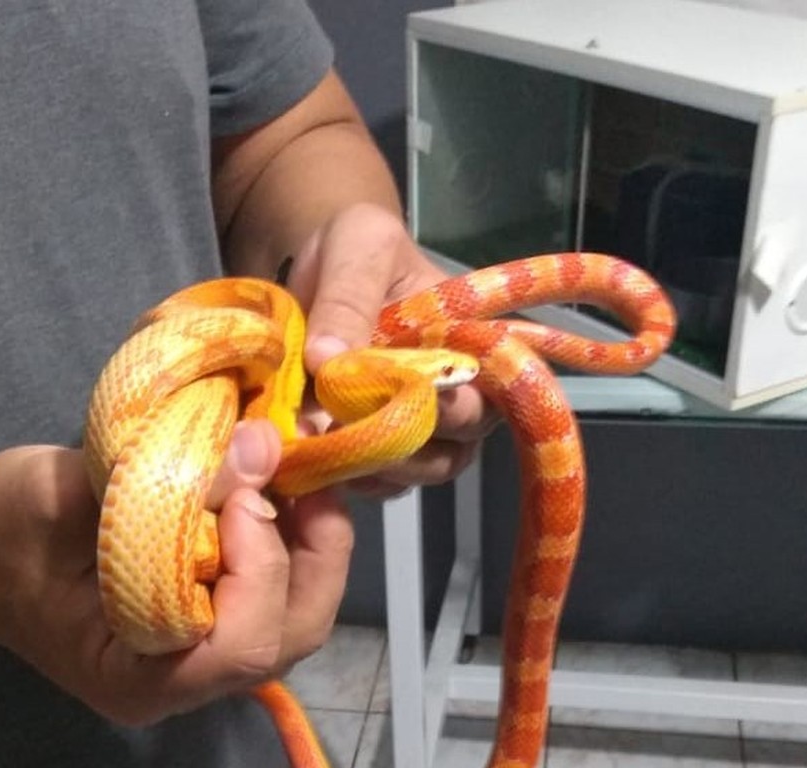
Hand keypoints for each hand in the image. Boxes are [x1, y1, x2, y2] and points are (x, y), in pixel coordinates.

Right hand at [0, 422, 351, 725]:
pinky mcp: (210, 619)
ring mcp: (201, 654)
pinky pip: (277, 590)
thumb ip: (158, 477)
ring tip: (295, 469)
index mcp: (137, 676)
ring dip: (313, 539)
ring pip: (296, 613)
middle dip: (316, 551)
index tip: (242, 491)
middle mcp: (184, 680)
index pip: (240, 646)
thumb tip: (263, 444)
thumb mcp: (56, 495)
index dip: (260, 566)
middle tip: (302, 472)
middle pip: (290, 634)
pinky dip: (292, 536)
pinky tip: (276, 483)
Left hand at [286, 202, 498, 496]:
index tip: (396, 397)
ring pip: (423, 471)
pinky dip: (354, 479)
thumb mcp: (354, 244)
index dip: (451, 405)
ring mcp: (427, 428)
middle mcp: (462, 392)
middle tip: (343, 426)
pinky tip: (321, 458)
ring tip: (326, 445)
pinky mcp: (387, 450)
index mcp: (473, 340)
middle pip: (458, 444)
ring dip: (376, 467)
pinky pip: (385, 483)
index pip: (490, 390)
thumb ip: (348, 297)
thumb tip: (329, 362)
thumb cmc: (353, 248)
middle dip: (403, 443)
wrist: (317, 270)